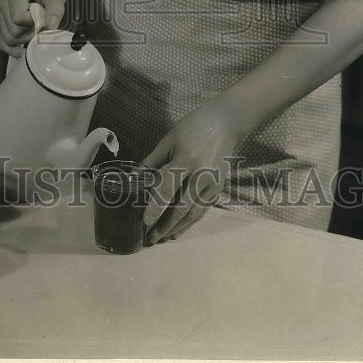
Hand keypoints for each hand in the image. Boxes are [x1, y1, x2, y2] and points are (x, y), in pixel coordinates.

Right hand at [0, 0, 68, 55]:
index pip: (18, 18)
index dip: (34, 24)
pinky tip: (24, 49)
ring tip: (36, 26)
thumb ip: (55, 11)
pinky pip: (2, 42)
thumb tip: (50, 28)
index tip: (45, 17)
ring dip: (25, 38)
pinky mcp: (1, 21)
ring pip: (8, 38)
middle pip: (12, 30)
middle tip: (43, 23)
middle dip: (31, 33)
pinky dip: (13, 48)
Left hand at [141, 101, 241, 243]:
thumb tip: (136, 176)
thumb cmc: (193, 127)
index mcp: (185, 160)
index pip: (167, 189)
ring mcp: (212, 184)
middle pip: (181, 207)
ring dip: (178, 228)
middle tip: (151, 239)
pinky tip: (180, 228)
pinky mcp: (219, 188)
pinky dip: (191, 221)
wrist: (225, 123)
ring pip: (194, 213)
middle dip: (165, 225)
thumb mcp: (169, 140)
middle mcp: (200, 176)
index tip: (145, 222)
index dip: (155, 207)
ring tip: (164, 238)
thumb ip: (153, 160)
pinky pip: (203, 209)